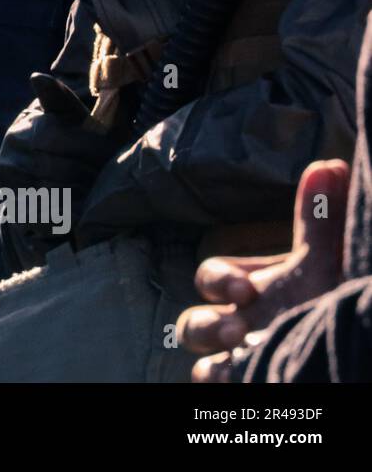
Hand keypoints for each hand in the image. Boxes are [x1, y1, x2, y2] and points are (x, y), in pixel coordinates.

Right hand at [179, 159, 348, 380]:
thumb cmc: (335, 305)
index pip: (211, 276)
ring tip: (240, 357)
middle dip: (209, 325)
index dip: (219, 280)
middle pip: (193, 322)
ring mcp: (239, 356)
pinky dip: (218, 378)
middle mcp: (241, 322)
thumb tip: (328, 165)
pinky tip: (242, 376)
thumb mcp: (329, 265)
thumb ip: (321, 222)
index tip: (246, 290)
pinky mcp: (244, 381)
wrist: (352, 354)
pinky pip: (208, 380)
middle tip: (240, 330)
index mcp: (256, 290)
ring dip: (212, 354)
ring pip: (198, 355)